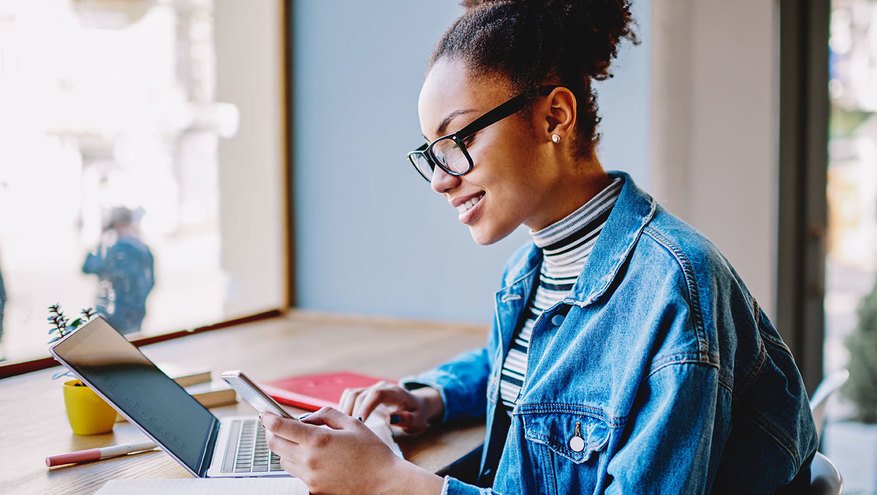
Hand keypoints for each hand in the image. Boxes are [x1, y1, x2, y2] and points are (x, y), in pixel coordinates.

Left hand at [261, 407, 441, 494]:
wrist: (384, 482)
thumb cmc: (372, 452)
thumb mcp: (352, 423)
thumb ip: (325, 414)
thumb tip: (305, 418)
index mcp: (318, 439)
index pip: (279, 427)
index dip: (268, 418)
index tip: (265, 414)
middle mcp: (309, 460)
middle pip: (274, 444)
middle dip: (272, 432)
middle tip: (279, 426)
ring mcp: (310, 477)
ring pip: (283, 460)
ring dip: (286, 448)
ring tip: (304, 443)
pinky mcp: (314, 489)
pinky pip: (297, 473)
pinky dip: (299, 463)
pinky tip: (316, 458)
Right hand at [338, 382, 443, 433]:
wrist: (416, 405)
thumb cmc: (417, 415)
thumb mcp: (418, 421)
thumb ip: (406, 419)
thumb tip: (389, 419)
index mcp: (395, 393)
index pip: (376, 394)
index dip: (366, 407)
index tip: (360, 423)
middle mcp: (381, 387)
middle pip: (360, 394)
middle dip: (351, 412)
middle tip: (347, 431)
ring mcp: (371, 388)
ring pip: (351, 394)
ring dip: (344, 409)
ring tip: (342, 428)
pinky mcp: (365, 393)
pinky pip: (349, 397)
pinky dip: (343, 407)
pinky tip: (342, 422)